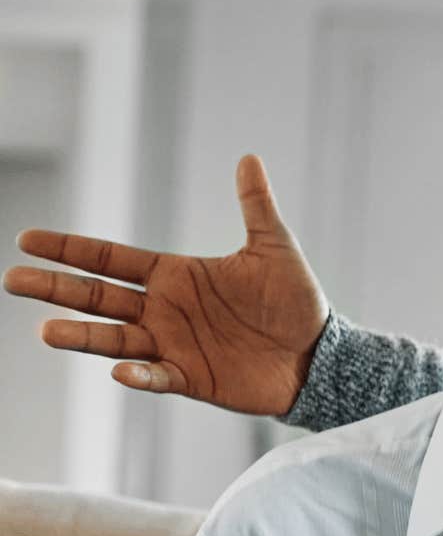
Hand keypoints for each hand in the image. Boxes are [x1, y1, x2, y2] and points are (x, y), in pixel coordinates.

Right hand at [4, 154, 327, 414]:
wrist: (318, 354)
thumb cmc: (295, 301)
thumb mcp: (274, 248)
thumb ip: (255, 206)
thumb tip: (250, 157)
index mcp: (175, 275)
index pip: (111, 258)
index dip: (71, 249)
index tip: (28, 239)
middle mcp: (163, 309)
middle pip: (98, 297)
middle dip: (57, 288)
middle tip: (14, 279)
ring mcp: (173, 345)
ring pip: (115, 339)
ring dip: (82, 335)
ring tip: (45, 331)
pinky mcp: (191, 377)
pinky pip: (157, 377)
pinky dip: (138, 375)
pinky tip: (119, 370)